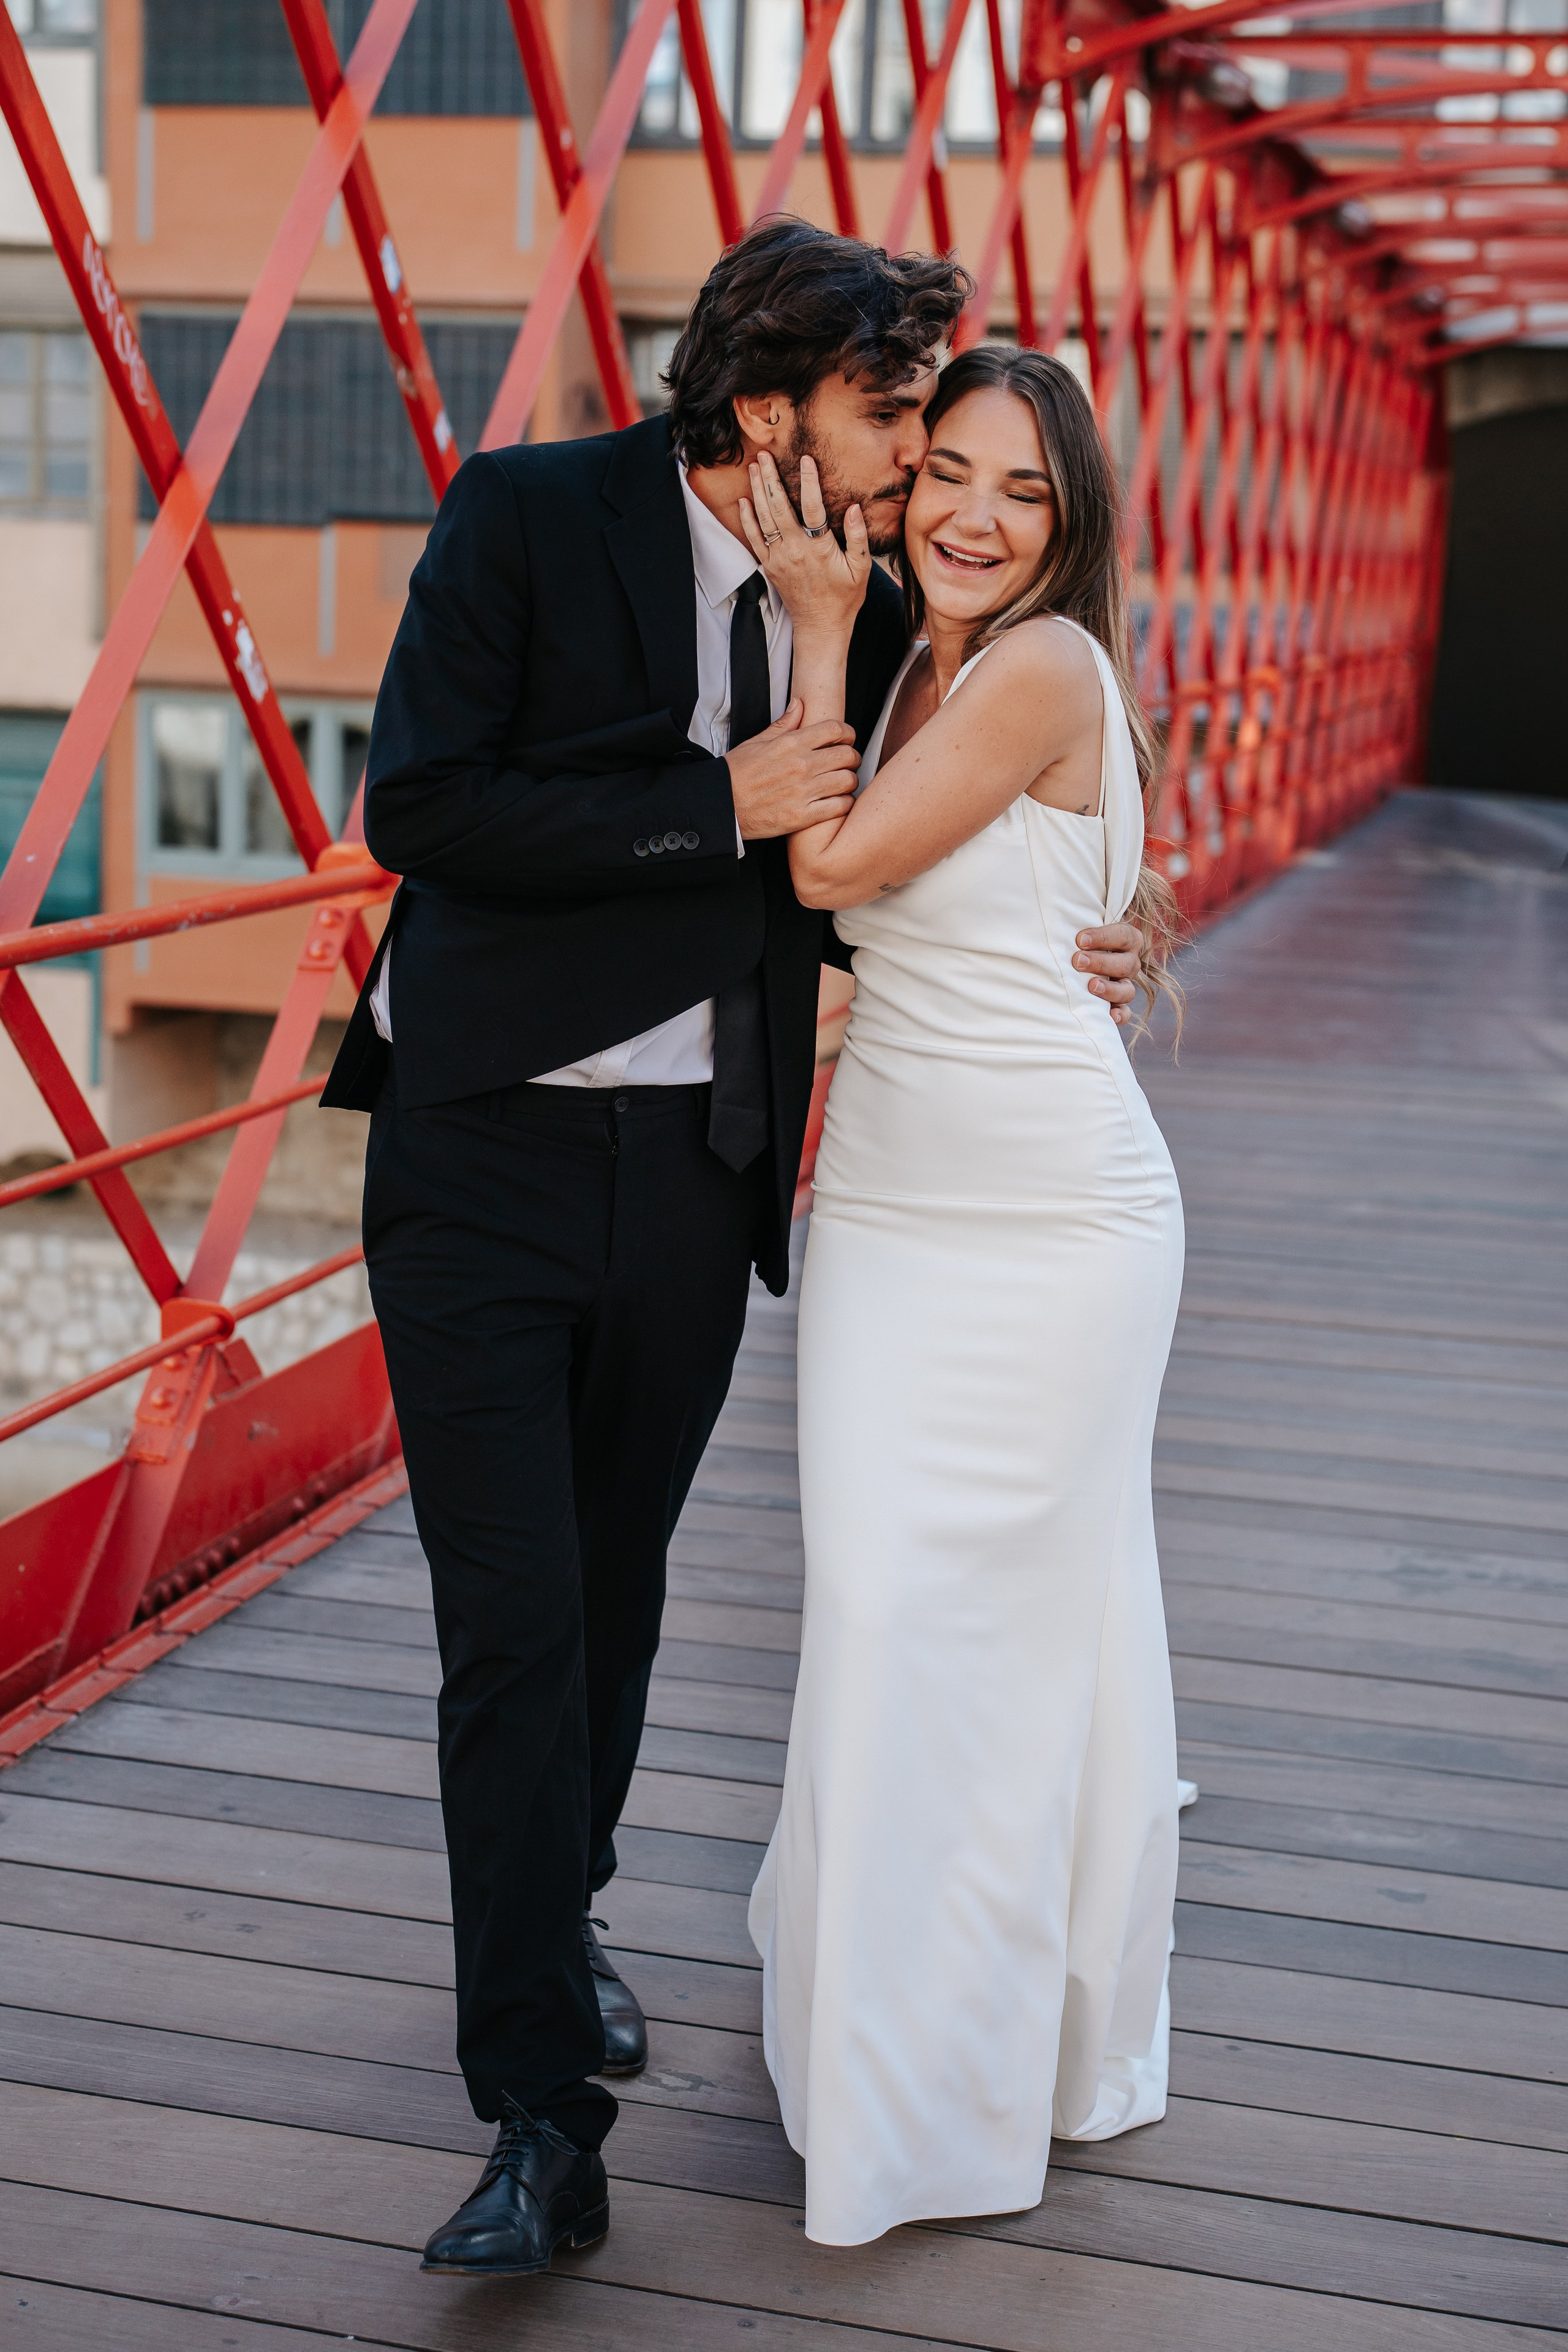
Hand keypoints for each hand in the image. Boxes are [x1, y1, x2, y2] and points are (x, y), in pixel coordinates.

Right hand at [727, 699, 860, 839]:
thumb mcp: (756, 742)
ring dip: (850, 781)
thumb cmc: (735, 774)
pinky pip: (839, 807)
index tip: (848, 739)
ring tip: (844, 783)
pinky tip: (839, 802)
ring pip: (847, 781)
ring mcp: (803, 792)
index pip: (835, 729)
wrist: (720, 806)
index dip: (848, 733)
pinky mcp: (802, 816)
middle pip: (847, 755)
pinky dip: (844, 803)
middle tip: (849, 762)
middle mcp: (801, 766)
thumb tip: (799, 704)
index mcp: (791, 744)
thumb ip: (783, 724)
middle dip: (853, 757)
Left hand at [739, 453, 869, 639]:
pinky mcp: (769, 566)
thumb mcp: (861, 569)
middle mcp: (795, 550)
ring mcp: (779, 558)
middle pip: (779, 507)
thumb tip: (854, 508)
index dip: (809, 482)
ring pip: (763, 518)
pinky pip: (754, 538)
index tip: (805, 459)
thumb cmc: (844, 598)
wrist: (821, 626)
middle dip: (771, 478)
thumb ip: (858, 538)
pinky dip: (747, 518)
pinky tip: (744, 500)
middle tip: (765, 454)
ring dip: (757, 490)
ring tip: (754, 467)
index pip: (813, 507)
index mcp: (819, 549)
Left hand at [1073, 920, 1140, 1025]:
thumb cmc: (1077, 940)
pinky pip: (1125, 1013)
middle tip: (1077, 961)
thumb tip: (1048, 906)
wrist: (1076, 960)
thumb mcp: (1079, 927)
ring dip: (1109, 989)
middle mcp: (1129, 962)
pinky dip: (1119, 1015)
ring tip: (1091, 986)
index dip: (1103, 937)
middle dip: (1101, 962)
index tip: (1079, 939)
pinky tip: (1108, 1016)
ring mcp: (1125, 984)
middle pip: (1125, 963)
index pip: (1123, 935)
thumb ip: (1073, 922)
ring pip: (1127, 989)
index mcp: (1126, 940)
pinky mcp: (1118, 1004)